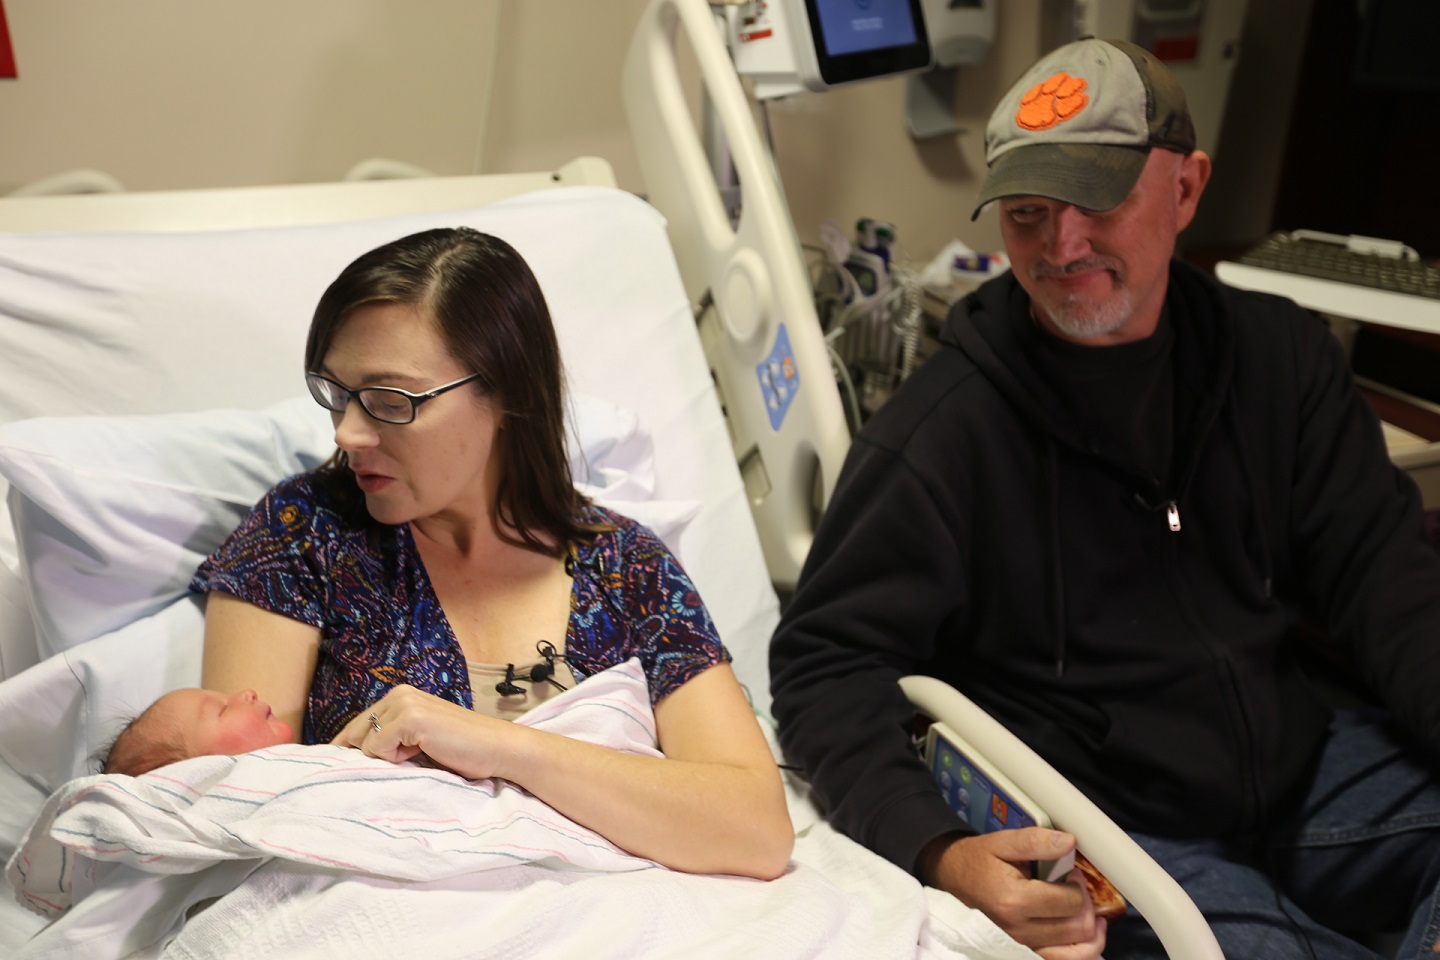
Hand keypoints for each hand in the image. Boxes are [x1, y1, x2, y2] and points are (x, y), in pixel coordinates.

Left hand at [331, 684, 514, 777]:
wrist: (497, 748)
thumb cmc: (462, 749)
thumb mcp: (418, 739)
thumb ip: (391, 738)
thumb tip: (352, 754)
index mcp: (401, 695)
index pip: (359, 724)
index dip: (351, 748)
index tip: (345, 766)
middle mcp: (399, 693)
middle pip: (355, 732)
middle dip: (363, 755)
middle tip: (397, 765)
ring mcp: (405, 703)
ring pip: (365, 742)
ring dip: (386, 758)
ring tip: (419, 754)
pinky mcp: (411, 717)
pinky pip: (377, 747)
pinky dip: (393, 758)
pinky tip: (423, 751)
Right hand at [921, 828, 1105, 959]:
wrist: (955, 878)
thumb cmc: (980, 859)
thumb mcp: (1003, 842)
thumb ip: (1036, 841)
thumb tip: (1069, 842)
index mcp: (1014, 901)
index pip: (1070, 902)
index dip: (1078, 884)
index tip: (1069, 872)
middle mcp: (1018, 930)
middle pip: (1077, 928)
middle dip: (1085, 905)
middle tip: (1073, 887)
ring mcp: (1022, 945)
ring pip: (1078, 951)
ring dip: (1091, 931)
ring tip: (1086, 911)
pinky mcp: (1024, 952)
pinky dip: (1082, 950)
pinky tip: (1085, 933)